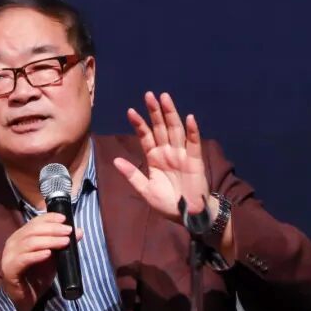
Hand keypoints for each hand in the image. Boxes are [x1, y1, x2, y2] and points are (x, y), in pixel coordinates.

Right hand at [1, 213, 83, 310]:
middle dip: (53, 229)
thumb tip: (79, 231)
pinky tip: (48, 254)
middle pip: (33, 230)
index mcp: (21, 236)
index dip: (50, 218)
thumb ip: (61, 244)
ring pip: (29, 243)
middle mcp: (13, 243)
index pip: (35, 222)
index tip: (65, 219)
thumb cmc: (38, 276)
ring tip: (64, 242)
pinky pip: (23, 259)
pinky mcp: (9, 269)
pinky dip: (37, 255)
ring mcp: (9, 256)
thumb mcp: (53, 257)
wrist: (27, 299)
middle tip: (69, 231)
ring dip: (49, 241)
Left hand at [114, 91, 209, 221]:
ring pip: (175, 130)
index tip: (130, 111)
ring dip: (171, 114)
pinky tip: (189, 118)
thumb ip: (132, 175)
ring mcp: (181, 154)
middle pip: (161, 127)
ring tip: (165, 98)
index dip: (139, 124)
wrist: (187, 215)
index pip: (146, 136)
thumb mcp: (145, 190)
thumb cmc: (167, 203)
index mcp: (155, 158)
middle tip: (149, 95)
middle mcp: (168, 152)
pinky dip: (192, 131)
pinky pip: (194, 143)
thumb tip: (116, 160)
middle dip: (155, 112)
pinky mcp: (195, 160)